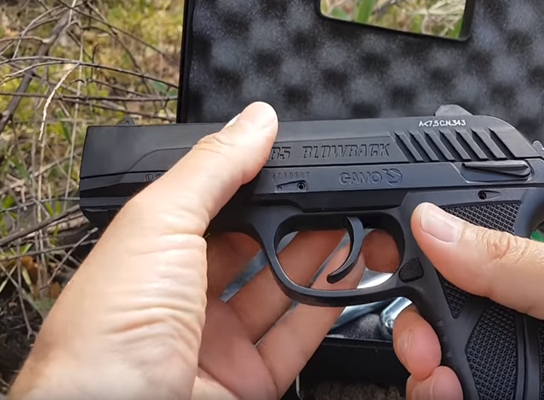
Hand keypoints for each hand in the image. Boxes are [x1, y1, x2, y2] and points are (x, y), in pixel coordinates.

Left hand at [8, 102, 366, 399]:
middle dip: (292, 218)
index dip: (251, 182)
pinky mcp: (248, 380)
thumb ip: (212, 170)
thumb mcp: (159, 225)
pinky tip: (347, 277)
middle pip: (250, 248)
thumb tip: (255, 122)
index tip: (290, 159)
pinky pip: (296, 337)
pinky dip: (325, 307)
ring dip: (316, 257)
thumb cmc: (109, 334)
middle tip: (333, 193)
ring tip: (353, 224)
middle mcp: (182, 298)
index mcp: (151, 256)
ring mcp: (217, 341)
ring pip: (278, 290)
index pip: (209, 206)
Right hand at [386, 203, 543, 399]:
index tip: (387, 261)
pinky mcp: (492, 396)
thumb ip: (508, 258)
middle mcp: (502, 321)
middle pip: (427, 314)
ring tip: (442, 380)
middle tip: (425, 345)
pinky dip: (436, 396)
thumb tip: (430, 221)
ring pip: (429, 364)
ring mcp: (496, 368)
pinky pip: (445, 396)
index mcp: (521, 277)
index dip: (411, 257)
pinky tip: (449, 395)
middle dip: (411, 327)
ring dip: (421, 371)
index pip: (448, 258)